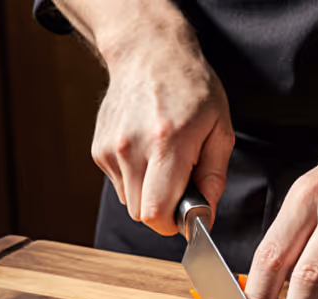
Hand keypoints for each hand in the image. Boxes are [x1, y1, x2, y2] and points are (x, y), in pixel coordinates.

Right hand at [92, 37, 234, 235]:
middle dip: (163, 210)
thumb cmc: (191, 89)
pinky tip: (146, 151)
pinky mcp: (98, 149)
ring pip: (129, 202)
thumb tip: (206, 217)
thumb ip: (214, 178)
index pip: (155, 213)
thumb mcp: (220, 130)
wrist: (149, 53)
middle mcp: (132, 148)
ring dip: (149, 193)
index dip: (172, 225)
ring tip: (163, 161)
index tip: (186, 215)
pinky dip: (135, 178)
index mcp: (167, 144)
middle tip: (180, 183)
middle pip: (141, 215)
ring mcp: (110, 148)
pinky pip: (120, 184)